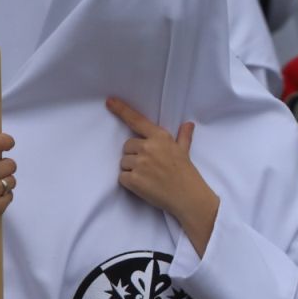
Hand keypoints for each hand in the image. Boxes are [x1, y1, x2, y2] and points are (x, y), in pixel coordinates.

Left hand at [107, 97, 219, 253]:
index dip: (122, 110)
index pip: (137, 121)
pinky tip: (143, 186)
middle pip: (127, 146)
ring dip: (131, 169)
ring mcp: (140, 164)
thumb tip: (188, 125)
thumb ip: (183, 137)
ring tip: (148, 177)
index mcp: (160, 137)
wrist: (188, 197)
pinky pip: (122, 177)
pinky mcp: (133, 180)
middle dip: (134, 155)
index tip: (109, 101)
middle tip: (149, 166)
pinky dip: (129, 182)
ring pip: (123, 162)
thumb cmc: (186, 173)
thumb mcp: (185, 152)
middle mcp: (148, 147)